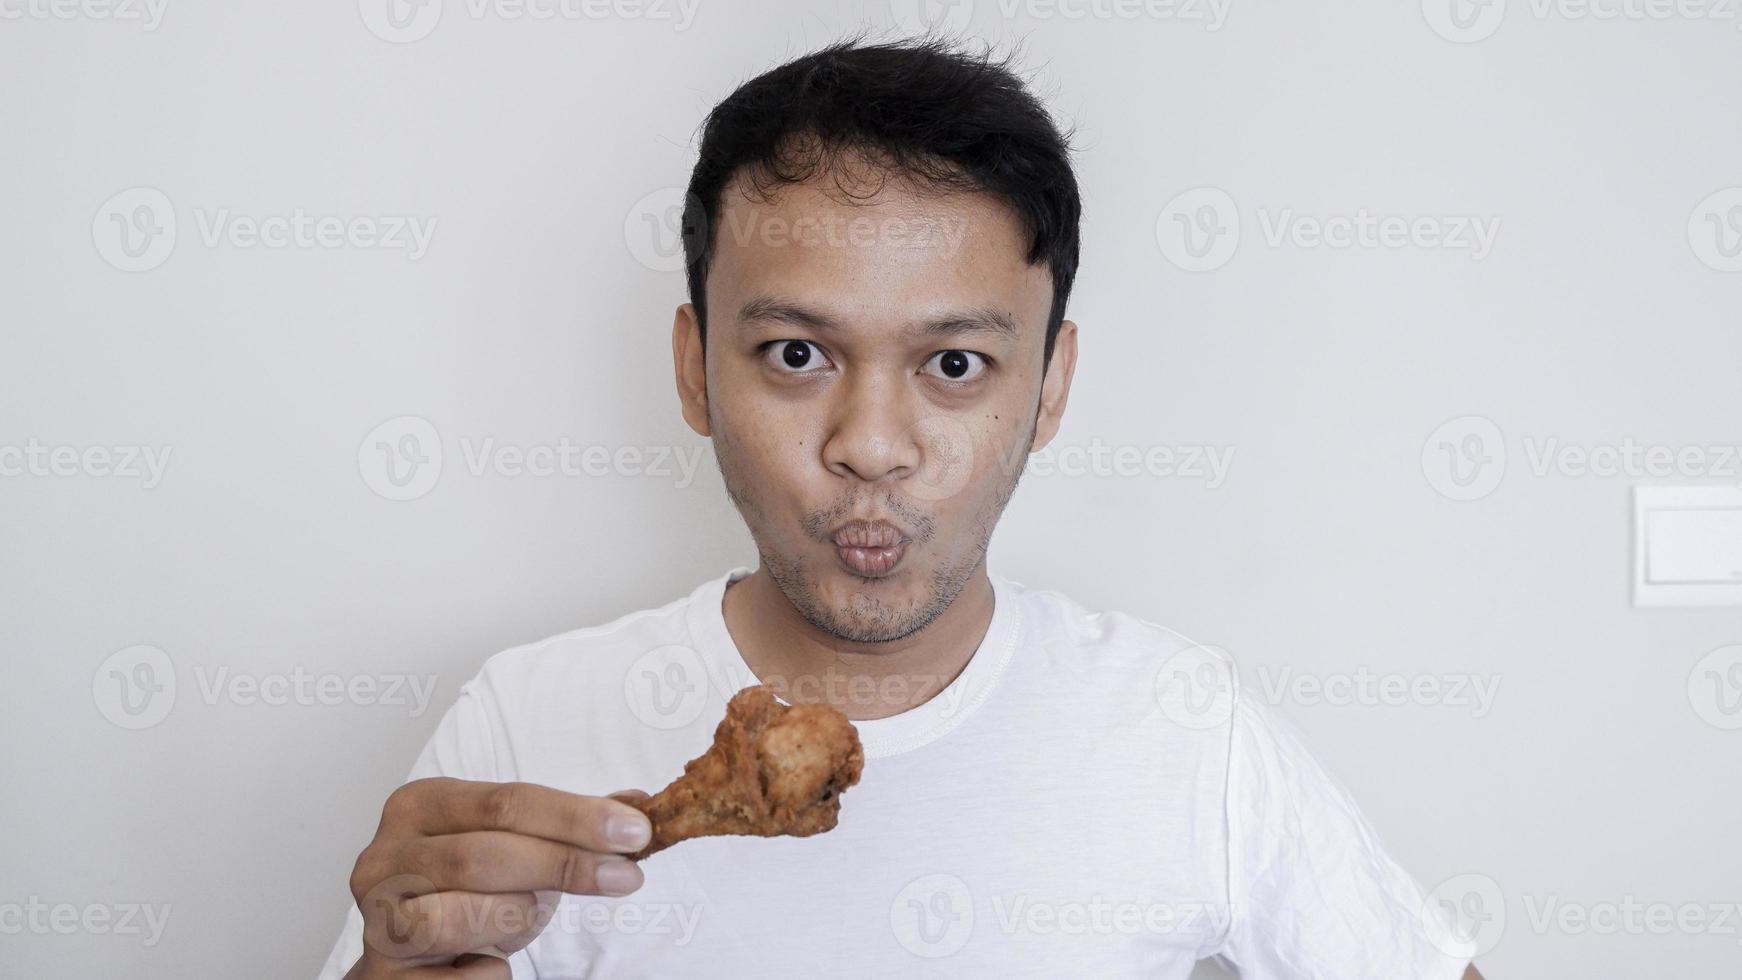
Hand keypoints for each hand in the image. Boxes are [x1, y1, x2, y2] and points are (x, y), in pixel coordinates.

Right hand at [344, 778, 651, 977]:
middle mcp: (385, 857)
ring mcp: (376, 919)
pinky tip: (491, 959)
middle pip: (483, 855)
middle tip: (624, 875)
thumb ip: (573, 826)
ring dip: (514, 917)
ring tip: (528, 915)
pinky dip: (488, 971)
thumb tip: (639, 808)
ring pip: (455, 916)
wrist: (417, 954)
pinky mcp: (381, 976)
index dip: (575, 818)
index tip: (634, 831)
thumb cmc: (472, 890)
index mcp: (420, 806)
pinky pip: (452, 979)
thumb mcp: (520, 845)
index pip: (505, 802)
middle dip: (564, 865)